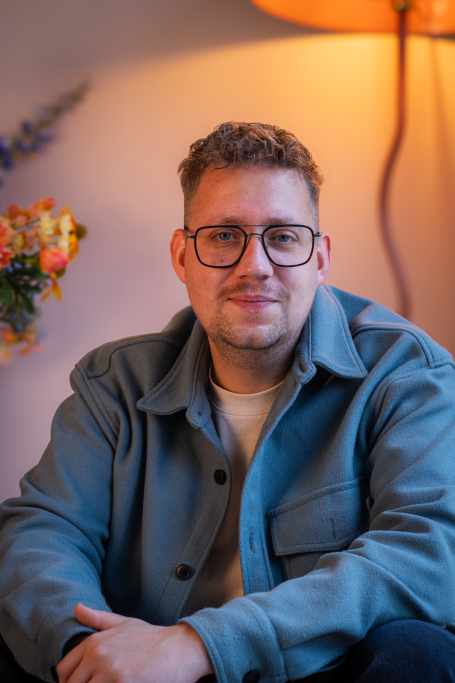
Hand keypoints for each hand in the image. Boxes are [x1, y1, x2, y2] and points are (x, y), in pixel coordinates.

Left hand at [56, 603, 213, 682]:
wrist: (182, 648)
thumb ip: (97, 619)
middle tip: (102, 682)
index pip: (63, 671)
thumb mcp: (124, 623)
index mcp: (94, 643)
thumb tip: (76, 608)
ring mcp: (110, 674)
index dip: (71, 680)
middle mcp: (98, 657)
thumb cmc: (154, 639)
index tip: (86, 681)